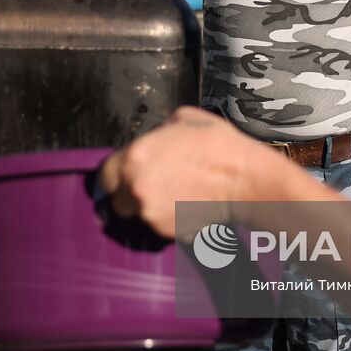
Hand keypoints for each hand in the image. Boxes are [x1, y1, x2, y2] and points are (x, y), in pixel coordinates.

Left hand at [99, 106, 284, 237]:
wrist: (245, 179)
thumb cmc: (218, 145)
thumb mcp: (183, 119)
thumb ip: (158, 133)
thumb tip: (154, 140)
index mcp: (134, 157)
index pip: (105, 175)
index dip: (117, 175)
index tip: (127, 176)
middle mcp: (136, 188)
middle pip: (118, 201)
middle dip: (130, 196)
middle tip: (153, 187)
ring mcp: (151, 213)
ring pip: (140, 216)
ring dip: (152, 208)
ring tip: (177, 195)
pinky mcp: (168, 232)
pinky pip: (160, 225)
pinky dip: (169, 219)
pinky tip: (188, 205)